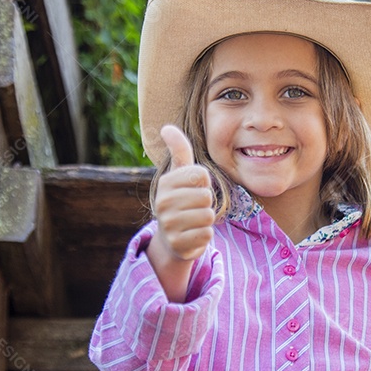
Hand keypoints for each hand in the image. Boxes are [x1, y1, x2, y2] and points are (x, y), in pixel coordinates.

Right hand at [147, 125, 214, 301]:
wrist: (172, 239)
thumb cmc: (182, 200)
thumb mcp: (180, 175)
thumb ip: (179, 150)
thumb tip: (167, 127)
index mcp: (165, 183)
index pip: (201, 175)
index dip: (204, 183)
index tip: (193, 189)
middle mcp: (163, 202)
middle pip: (205, 196)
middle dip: (206, 203)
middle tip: (193, 208)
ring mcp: (168, 224)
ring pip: (208, 215)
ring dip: (206, 220)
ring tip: (193, 221)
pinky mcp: (178, 244)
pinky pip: (207, 234)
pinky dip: (205, 235)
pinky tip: (193, 234)